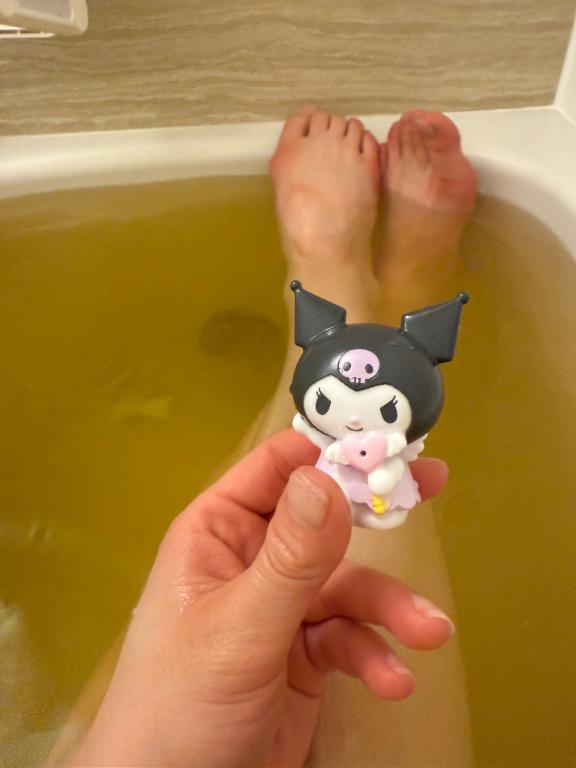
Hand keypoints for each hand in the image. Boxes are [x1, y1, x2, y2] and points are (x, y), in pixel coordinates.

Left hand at [73, 430, 452, 767]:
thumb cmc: (182, 703)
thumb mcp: (238, 628)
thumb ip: (289, 558)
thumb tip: (327, 476)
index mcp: (221, 530)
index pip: (278, 468)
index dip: (329, 453)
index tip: (383, 449)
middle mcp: (254, 558)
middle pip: (326, 519)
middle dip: (377, 510)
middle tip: (434, 481)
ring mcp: (282, 606)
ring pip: (348, 586)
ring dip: (391, 608)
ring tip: (431, 632)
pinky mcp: (306, 654)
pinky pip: (350, 638)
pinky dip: (374, 656)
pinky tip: (391, 682)